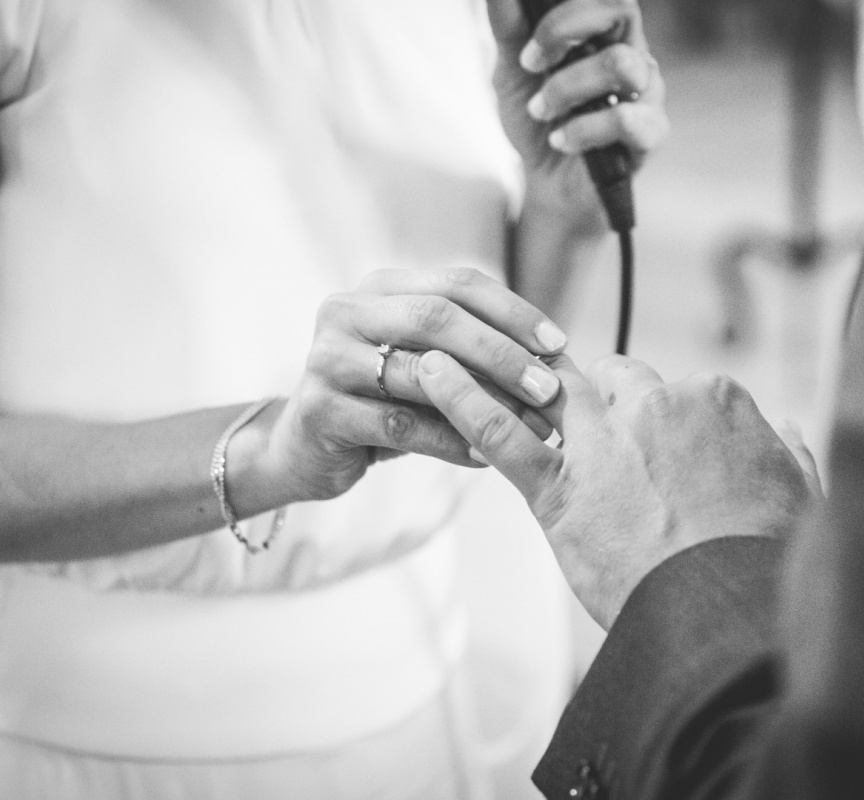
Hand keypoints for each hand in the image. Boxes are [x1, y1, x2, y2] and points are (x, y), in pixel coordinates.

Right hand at [249, 269, 563, 504]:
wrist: (304, 449)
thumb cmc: (379, 401)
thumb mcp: (421, 360)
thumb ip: (468, 344)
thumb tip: (552, 354)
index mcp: (378, 287)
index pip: (457, 283)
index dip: (513, 311)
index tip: (559, 344)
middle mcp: (346, 310)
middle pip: (437, 318)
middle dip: (501, 353)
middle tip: (549, 387)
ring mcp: (327, 358)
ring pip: (420, 374)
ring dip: (483, 402)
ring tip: (529, 426)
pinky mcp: (321, 410)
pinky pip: (400, 425)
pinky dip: (448, 441)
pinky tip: (485, 456)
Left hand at [417, 351, 814, 628]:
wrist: (729, 615)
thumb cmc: (769, 561)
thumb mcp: (799, 496)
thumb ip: (788, 452)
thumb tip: (788, 427)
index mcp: (717, 401)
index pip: (674, 385)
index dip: (657, 411)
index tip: (654, 436)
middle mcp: (657, 405)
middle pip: (614, 378)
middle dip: (596, 393)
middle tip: (580, 417)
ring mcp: (604, 441)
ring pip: (553, 387)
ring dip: (512, 371)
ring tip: (469, 354)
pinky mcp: (560, 488)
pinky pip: (501, 433)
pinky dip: (461, 401)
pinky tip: (431, 375)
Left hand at [485, 0, 669, 219]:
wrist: (547, 182)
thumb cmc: (538, 122)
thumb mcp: (512, 74)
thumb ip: (509, 30)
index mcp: (602, 32)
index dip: (562, 13)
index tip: (525, 47)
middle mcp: (631, 53)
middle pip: (623, 9)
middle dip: (564, 30)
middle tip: (531, 65)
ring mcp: (646, 92)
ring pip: (621, 64)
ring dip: (567, 88)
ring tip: (541, 112)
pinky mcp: (651, 133)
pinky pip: (628, 119)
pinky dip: (584, 129)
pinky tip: (562, 140)